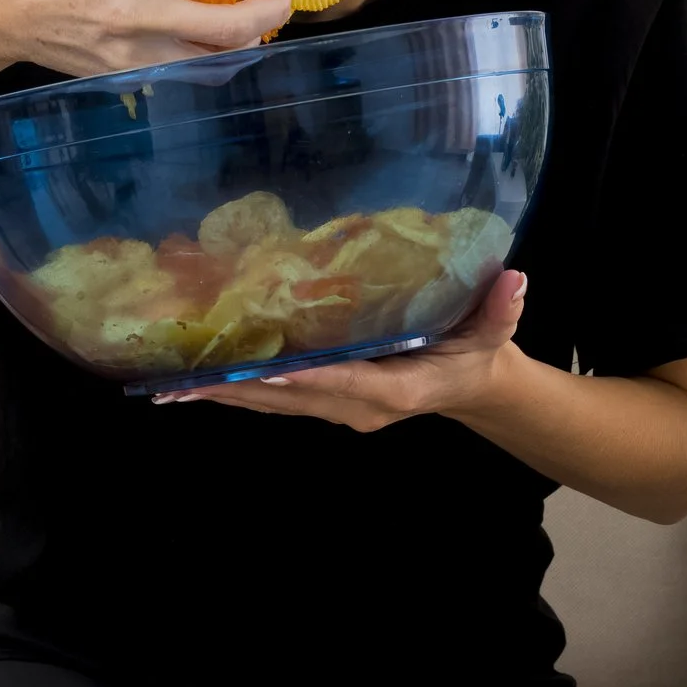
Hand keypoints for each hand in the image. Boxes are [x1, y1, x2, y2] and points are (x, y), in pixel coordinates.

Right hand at [0, 0, 296, 74]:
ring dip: (249, 35)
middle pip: (237, 25)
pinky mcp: (125, 74)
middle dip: (276, 4)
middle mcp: (141, 13)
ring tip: (257, 9)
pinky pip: (185, 69)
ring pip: (218, 60)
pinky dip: (210, 51)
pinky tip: (211, 28)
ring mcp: (134, 52)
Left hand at [159, 271, 529, 431]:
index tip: (270, 370)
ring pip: (274, 404)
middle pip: (292, 399)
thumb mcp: (496, 332)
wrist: (474, 388)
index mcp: (399, 390)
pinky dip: (235, 390)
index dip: (311, 377)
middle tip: (183, 381)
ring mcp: (339, 408)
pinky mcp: (325, 403)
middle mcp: (360, 407)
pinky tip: (193, 384)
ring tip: (170, 387)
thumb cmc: (479, 353)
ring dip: (224, 394)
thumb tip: (516, 278)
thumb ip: (501, 309)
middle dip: (239, 389)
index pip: (350, 382)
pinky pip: (274, 399)